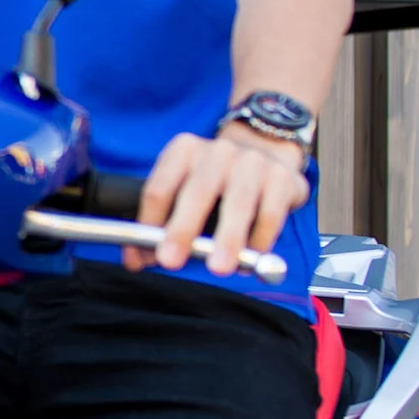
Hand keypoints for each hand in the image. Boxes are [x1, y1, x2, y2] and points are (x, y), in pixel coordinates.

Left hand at [130, 125, 308, 275]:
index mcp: (183, 151)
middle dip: (181, 230)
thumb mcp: (185, 188)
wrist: (268, 152)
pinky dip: (259, 241)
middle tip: (171, 261)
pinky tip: (249, 261)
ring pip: (237, 204)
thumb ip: (161, 222)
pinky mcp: (282, 177)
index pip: (159, 189)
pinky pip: (269, 214)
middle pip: (196, 193)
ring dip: (227, 239)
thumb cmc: (217, 180)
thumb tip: (137, 260)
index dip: (148, 223)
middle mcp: (216, 152)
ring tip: (219, 267)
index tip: (144, 254)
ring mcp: (251, 162)